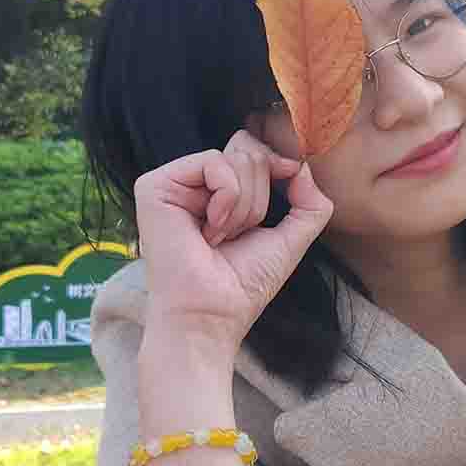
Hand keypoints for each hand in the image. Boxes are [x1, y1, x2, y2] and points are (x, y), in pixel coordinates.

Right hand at [133, 128, 332, 351]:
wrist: (212, 315)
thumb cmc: (243, 285)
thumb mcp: (291, 238)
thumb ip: (310, 203)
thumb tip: (303, 166)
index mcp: (219, 192)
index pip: (256, 152)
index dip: (278, 170)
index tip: (276, 205)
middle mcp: (195, 183)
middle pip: (250, 151)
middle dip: (259, 199)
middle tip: (236, 236)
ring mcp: (173, 182)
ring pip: (236, 158)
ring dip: (244, 207)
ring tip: (219, 238)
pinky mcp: (155, 185)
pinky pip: (214, 162)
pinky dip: (227, 199)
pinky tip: (209, 230)